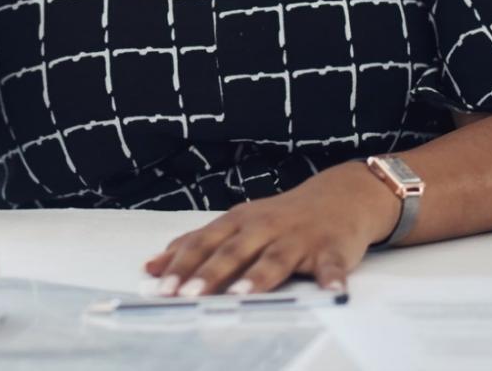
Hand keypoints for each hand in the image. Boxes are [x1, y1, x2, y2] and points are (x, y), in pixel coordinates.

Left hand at [140, 163, 398, 296]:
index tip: (160, 286)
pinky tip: (330, 290)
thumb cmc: (278, 217)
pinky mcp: (331, 249)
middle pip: (233, 252)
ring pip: (275, 259)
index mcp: (237, 222)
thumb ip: (197, 245)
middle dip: (209, 274)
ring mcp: (298, 238)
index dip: (182, 265)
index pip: (203, 244)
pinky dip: (330, 278)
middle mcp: (263, 227)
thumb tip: (153, 266)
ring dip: (257, 277)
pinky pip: (331, 266)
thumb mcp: (234, 225)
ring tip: (240, 296)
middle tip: (189, 296)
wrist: (338, 196)